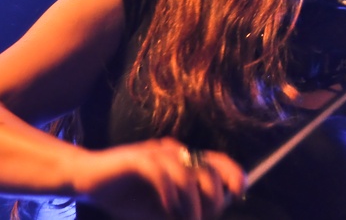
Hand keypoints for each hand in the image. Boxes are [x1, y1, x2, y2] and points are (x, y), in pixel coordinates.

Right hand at [70, 137, 245, 219]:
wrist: (86, 179)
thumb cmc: (125, 194)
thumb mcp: (160, 207)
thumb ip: (183, 209)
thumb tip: (206, 215)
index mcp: (182, 159)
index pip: (217, 161)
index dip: (233, 174)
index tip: (240, 192)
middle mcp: (173, 151)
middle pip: (208, 167)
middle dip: (213, 195)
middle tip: (205, 217)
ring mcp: (155, 153)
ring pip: (187, 170)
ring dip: (192, 199)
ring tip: (189, 218)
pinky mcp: (136, 158)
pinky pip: (160, 172)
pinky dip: (169, 191)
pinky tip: (167, 207)